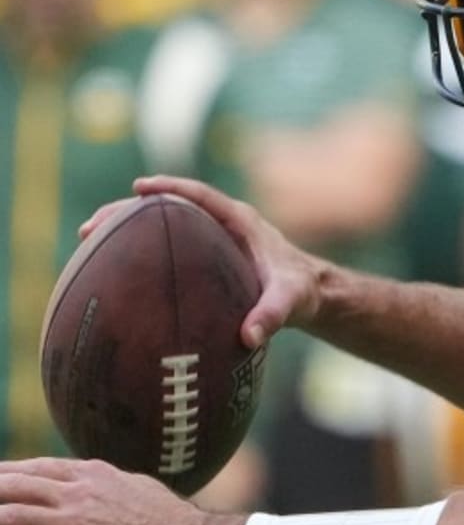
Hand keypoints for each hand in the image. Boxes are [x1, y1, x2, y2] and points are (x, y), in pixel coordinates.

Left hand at [0, 457, 247, 524]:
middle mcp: (79, 493)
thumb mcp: (136, 488)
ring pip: (11, 515)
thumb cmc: (170, 520)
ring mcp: (75, 524)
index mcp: (94, 475)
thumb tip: (94, 480)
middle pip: (14, 484)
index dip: (5, 471)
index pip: (36, 468)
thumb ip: (106, 484)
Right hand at [81, 175, 323, 349]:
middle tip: (94, 225)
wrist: (313, 295)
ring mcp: (216, 239)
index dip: (170, 188)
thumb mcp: (291, 302)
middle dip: (131, 211)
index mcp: (241, 222)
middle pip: (171, 207)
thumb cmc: (303, 292)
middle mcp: (225, 225)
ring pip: (166, 226)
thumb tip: (249, 337)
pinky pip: (172, 247)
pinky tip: (116, 272)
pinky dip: (144, 252)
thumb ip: (273, 316)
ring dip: (130, 230)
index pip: (201, 196)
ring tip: (89, 242)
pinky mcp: (210, 256)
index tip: (140, 188)